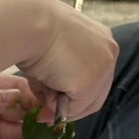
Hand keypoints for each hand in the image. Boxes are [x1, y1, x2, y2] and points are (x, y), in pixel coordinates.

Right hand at [0, 0, 117, 121]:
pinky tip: (43, 88)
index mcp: (102, 38)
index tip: (57, 103)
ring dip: (60, 104)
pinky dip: (54, 105)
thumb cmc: (34, 31)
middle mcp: (108, 51)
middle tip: (46, 113)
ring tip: (41, 91)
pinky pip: (72, 109)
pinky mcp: (90, 84)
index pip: (98, 77)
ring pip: (85, 103)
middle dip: (70, 107)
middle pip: (96, 94)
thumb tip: (55, 102)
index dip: (77, 95)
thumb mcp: (56, 50)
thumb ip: (62, 73)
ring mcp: (103, 68)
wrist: (30, 25)